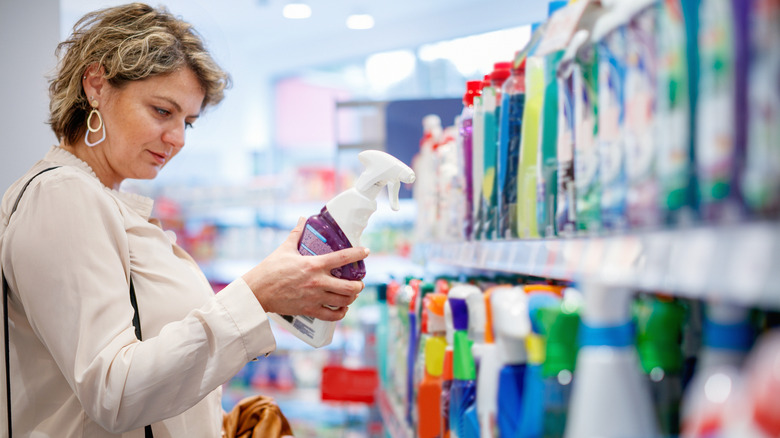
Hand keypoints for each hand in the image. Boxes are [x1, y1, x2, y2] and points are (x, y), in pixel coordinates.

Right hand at [242, 217, 368, 320]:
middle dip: (359, 285)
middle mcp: (318, 282)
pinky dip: (340, 313)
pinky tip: (342, 308)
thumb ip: (296, 234)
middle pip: (349, 287)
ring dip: (351, 298)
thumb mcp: (284, 248)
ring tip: (352, 294)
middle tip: (359, 282)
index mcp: (314, 264)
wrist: (257, 291)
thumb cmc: (270, 269)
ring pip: (343, 301)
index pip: (343, 257)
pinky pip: (332, 315)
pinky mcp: (309, 309)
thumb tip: (302, 219)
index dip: (358, 253)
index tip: (366, 251)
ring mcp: (315, 297)